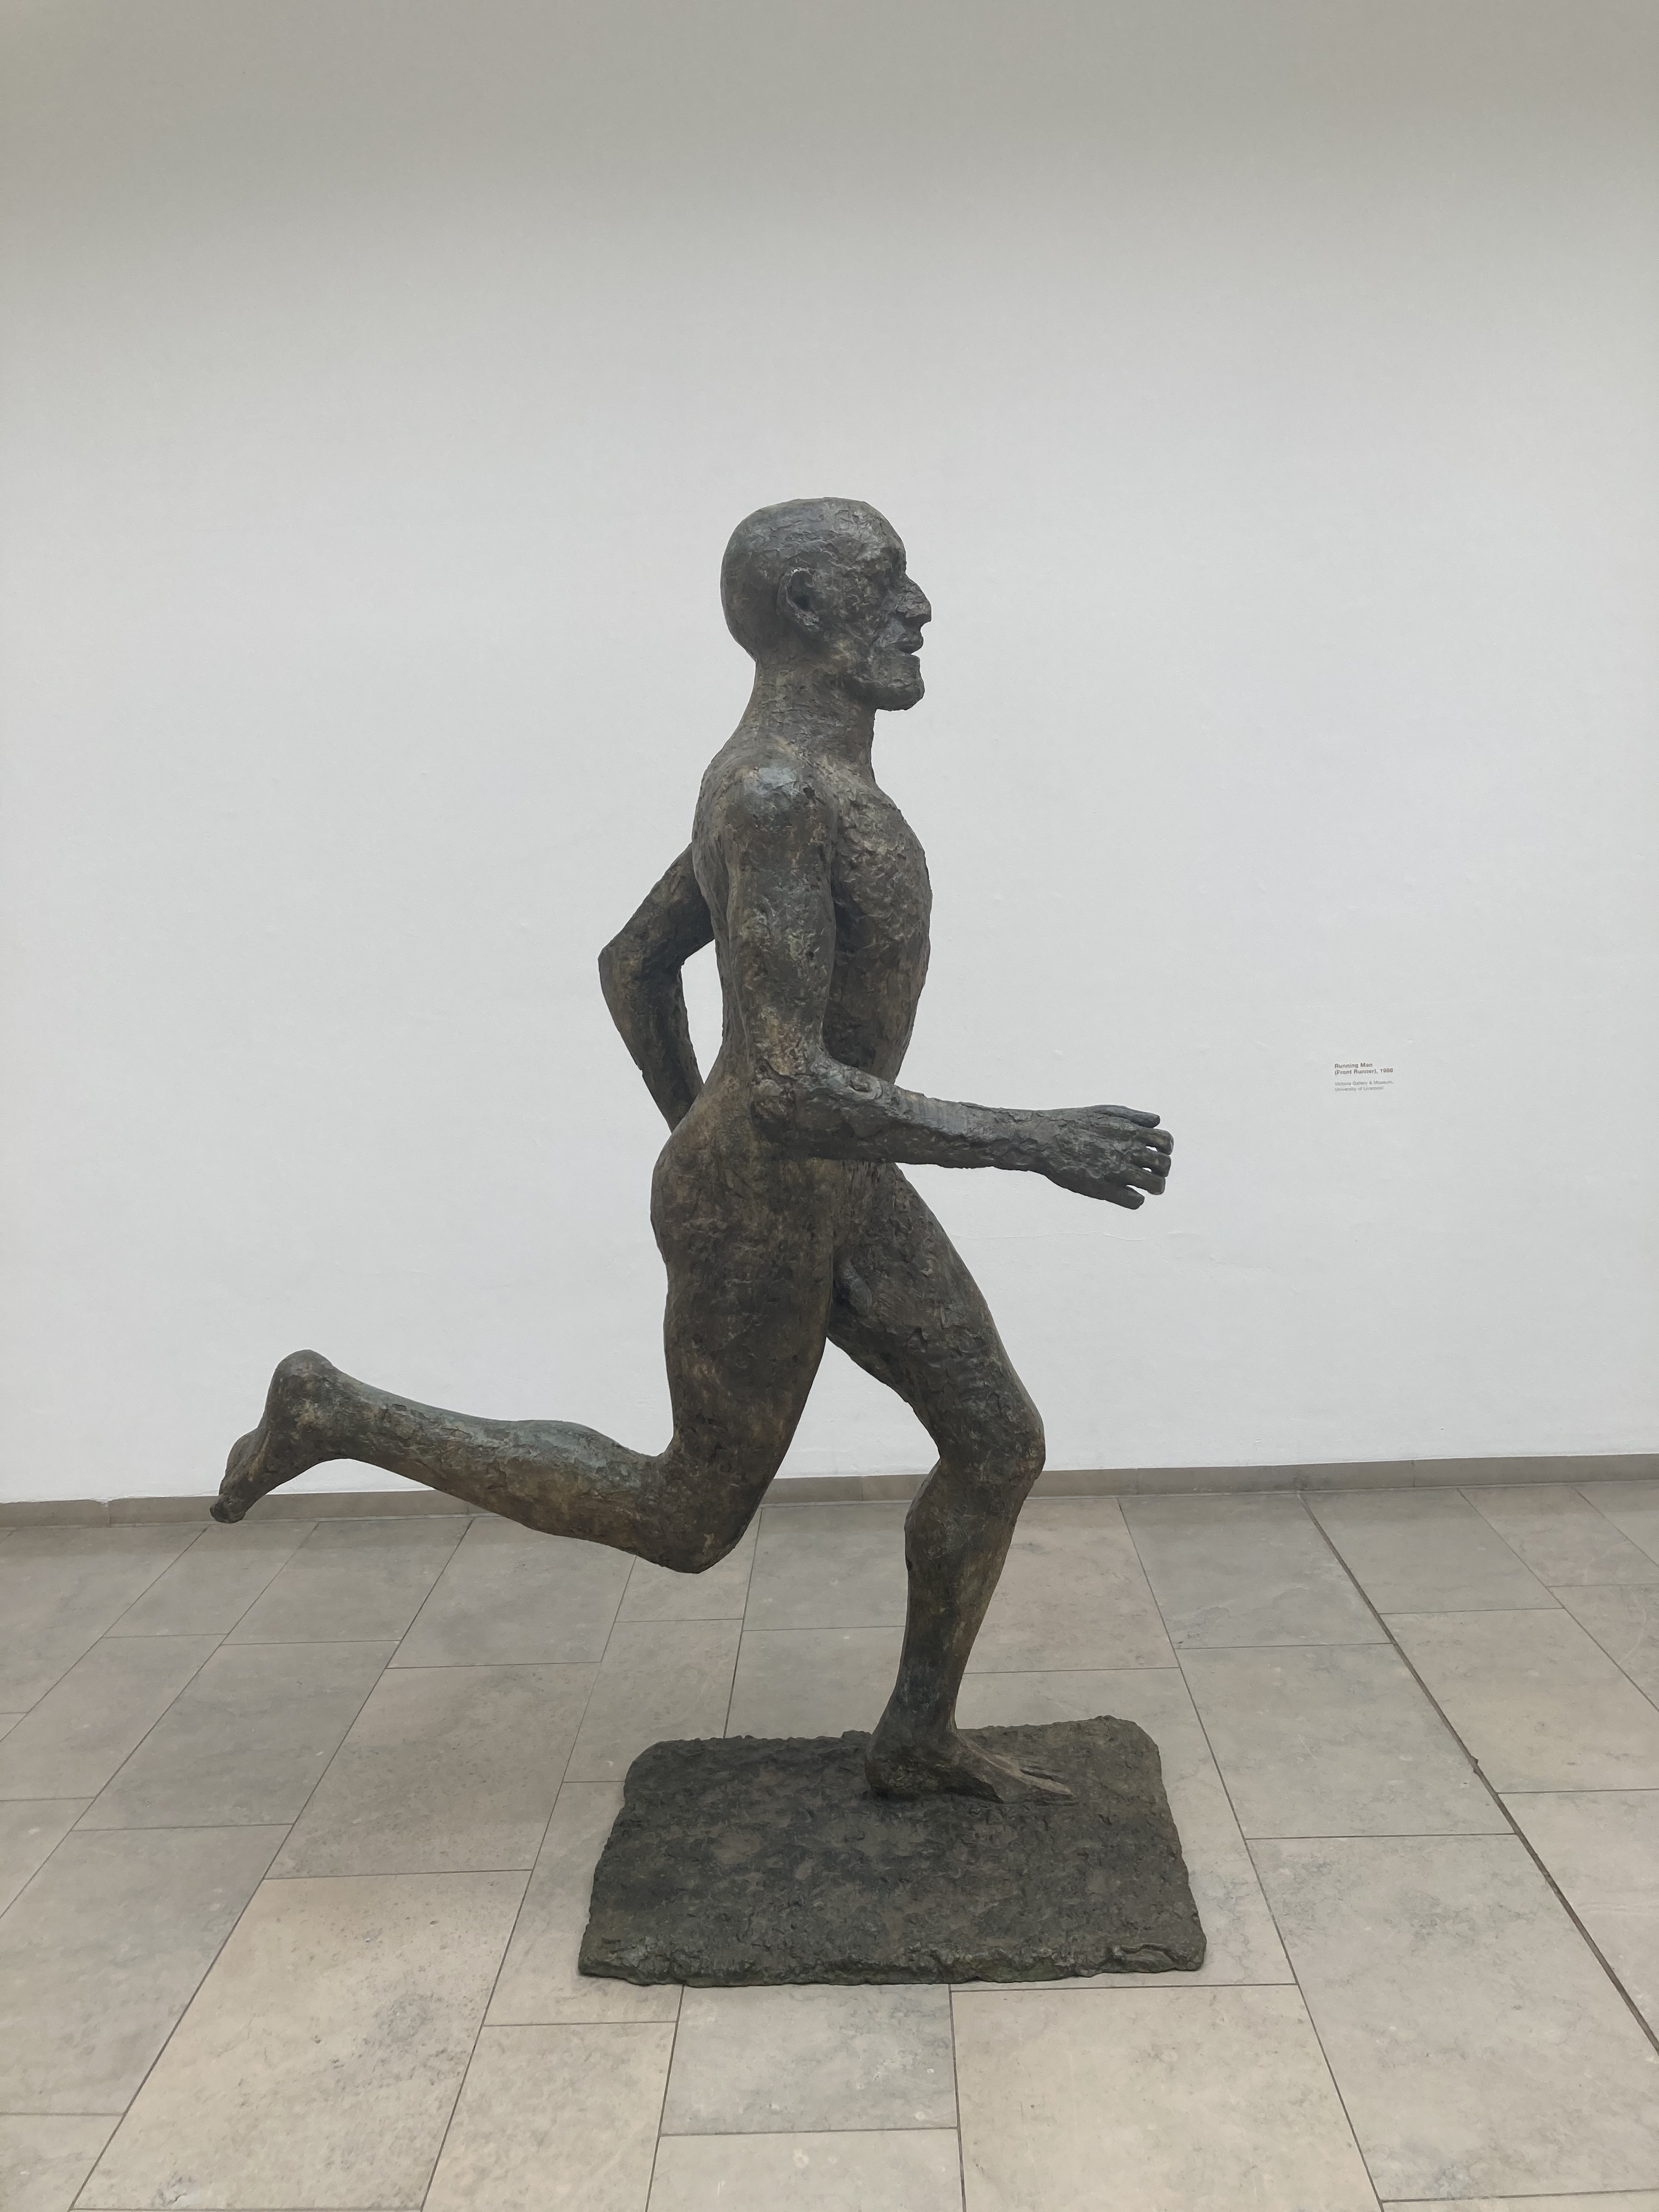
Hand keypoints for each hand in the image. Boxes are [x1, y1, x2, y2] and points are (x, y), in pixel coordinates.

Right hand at [1036, 1104, 1172, 1207]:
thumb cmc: (1073, 1123)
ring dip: (1154, 1187)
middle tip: (1151, 1172)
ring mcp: (1116, 1170)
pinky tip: (1127, 1194)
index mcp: (1129, 1131)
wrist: (1045, 1139)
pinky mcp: (1103, 1188)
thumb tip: (1156, 1122)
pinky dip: (1136, 1199)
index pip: (1166, 1142)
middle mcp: (1127, 1150)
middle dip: (1161, 1169)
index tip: (1156, 1153)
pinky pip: (1135, 1201)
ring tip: (1144, 1187)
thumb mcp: (1105, 1111)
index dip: (1165, 1149)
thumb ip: (1134, 1116)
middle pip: (1164, 1165)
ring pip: (1155, 1185)